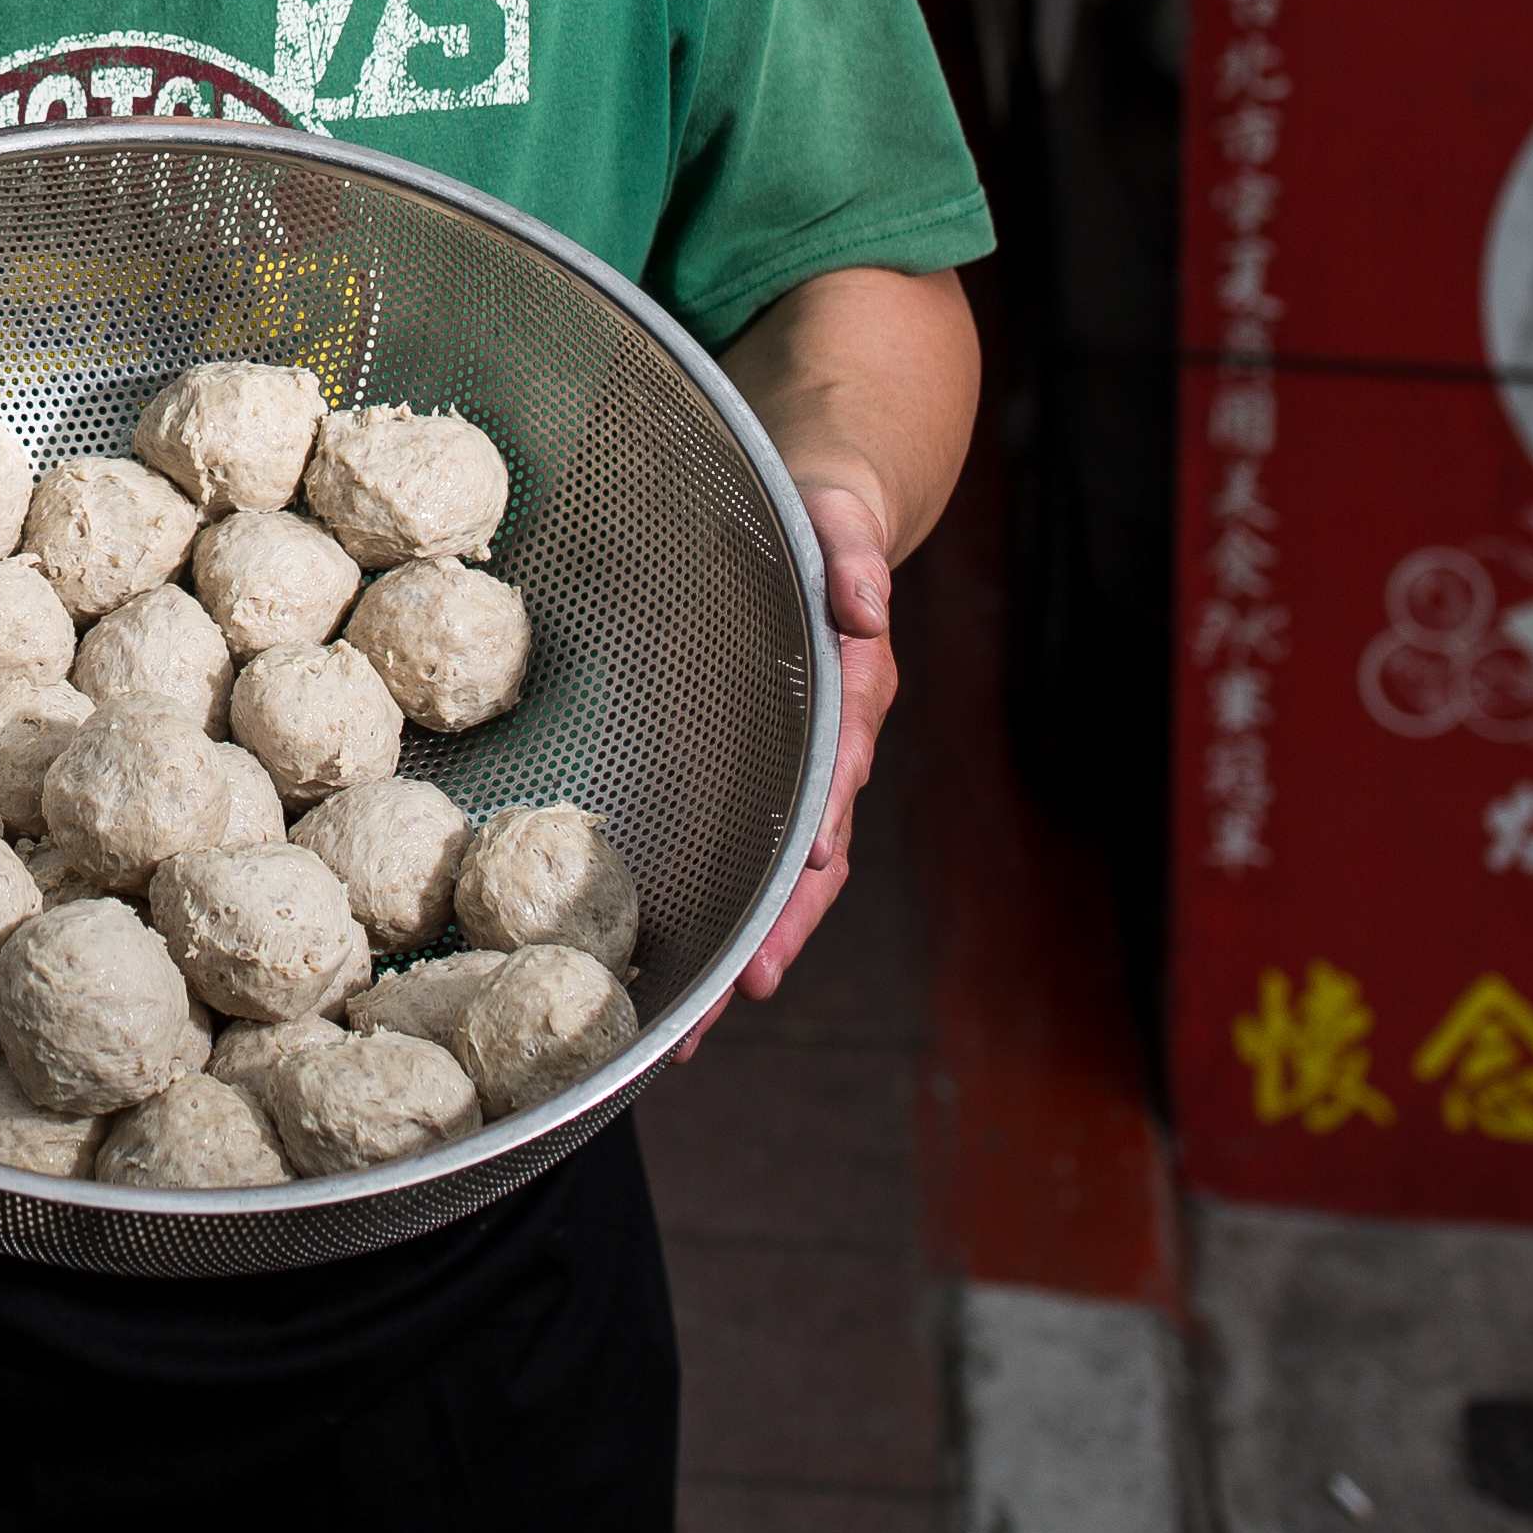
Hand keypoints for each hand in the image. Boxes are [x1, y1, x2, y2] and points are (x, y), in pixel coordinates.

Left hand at [693, 461, 900, 1051]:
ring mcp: (794, 765)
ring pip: (773, 875)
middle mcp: (828, 746)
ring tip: (687, 1033)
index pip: (833, 780)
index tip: (791, 902)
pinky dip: (714, 905)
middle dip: (769, 938)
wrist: (818, 500)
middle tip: (722, 1011)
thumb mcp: (836, 509)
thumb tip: (864, 603)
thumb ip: (851, 549)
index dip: (813, 842)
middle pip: (807, 862)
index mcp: (851, 690)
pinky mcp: (755, 764)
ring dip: (738, 949)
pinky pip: (737, 844)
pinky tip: (668, 962)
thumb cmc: (819, 506)